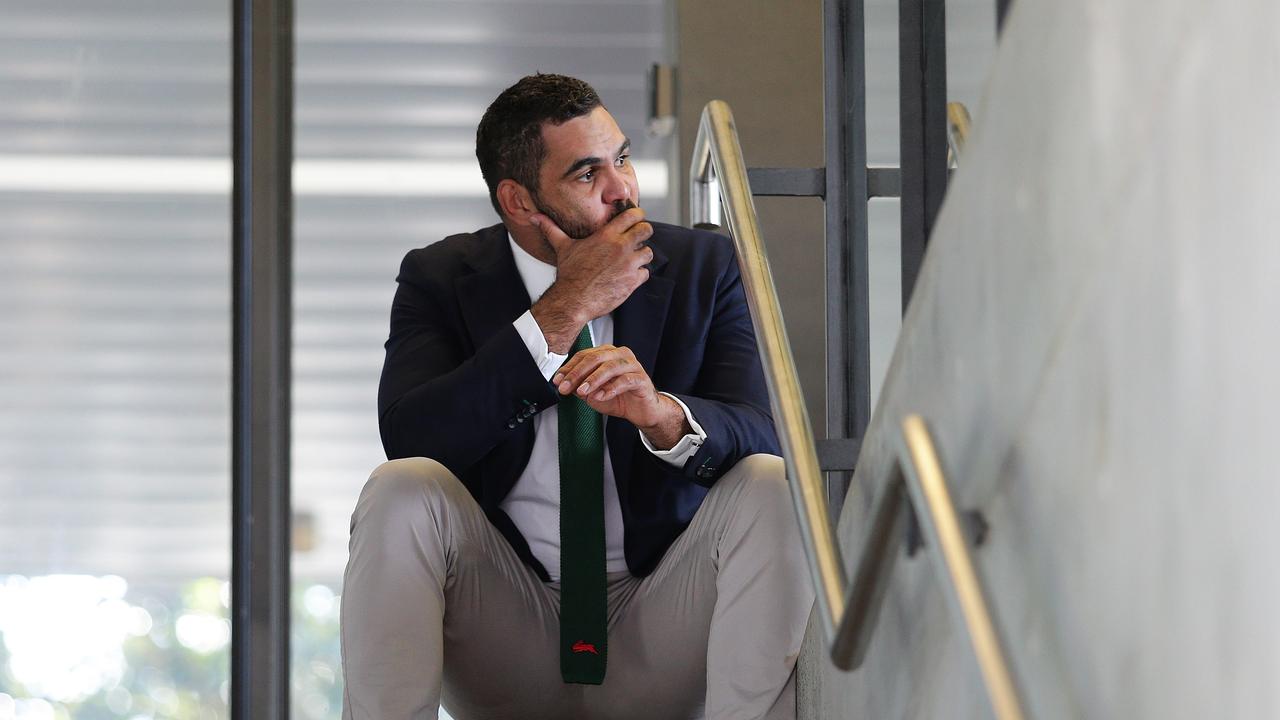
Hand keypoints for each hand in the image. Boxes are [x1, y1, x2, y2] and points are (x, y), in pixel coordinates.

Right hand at [530, 209, 653, 352]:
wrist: (573, 300)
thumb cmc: (569, 274)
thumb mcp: (562, 247)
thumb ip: (551, 229)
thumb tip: (535, 218)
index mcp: (606, 235)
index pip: (632, 215)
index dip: (637, 215)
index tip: (635, 219)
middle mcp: (620, 247)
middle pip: (646, 230)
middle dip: (644, 232)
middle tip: (638, 238)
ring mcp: (628, 264)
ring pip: (648, 253)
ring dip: (641, 256)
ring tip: (631, 260)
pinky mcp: (632, 281)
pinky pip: (645, 273)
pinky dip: (639, 275)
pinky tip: (628, 276)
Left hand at [553, 344, 689, 447]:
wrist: (641, 412)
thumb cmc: (619, 398)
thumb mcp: (593, 393)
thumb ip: (580, 386)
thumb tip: (564, 383)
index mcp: (607, 354)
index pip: (585, 356)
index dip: (569, 368)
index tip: (557, 381)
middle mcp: (620, 355)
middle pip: (595, 358)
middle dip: (577, 373)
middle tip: (565, 386)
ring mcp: (633, 365)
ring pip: (610, 367)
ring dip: (593, 380)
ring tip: (582, 391)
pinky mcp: (642, 379)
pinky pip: (625, 380)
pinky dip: (610, 389)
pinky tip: (600, 396)